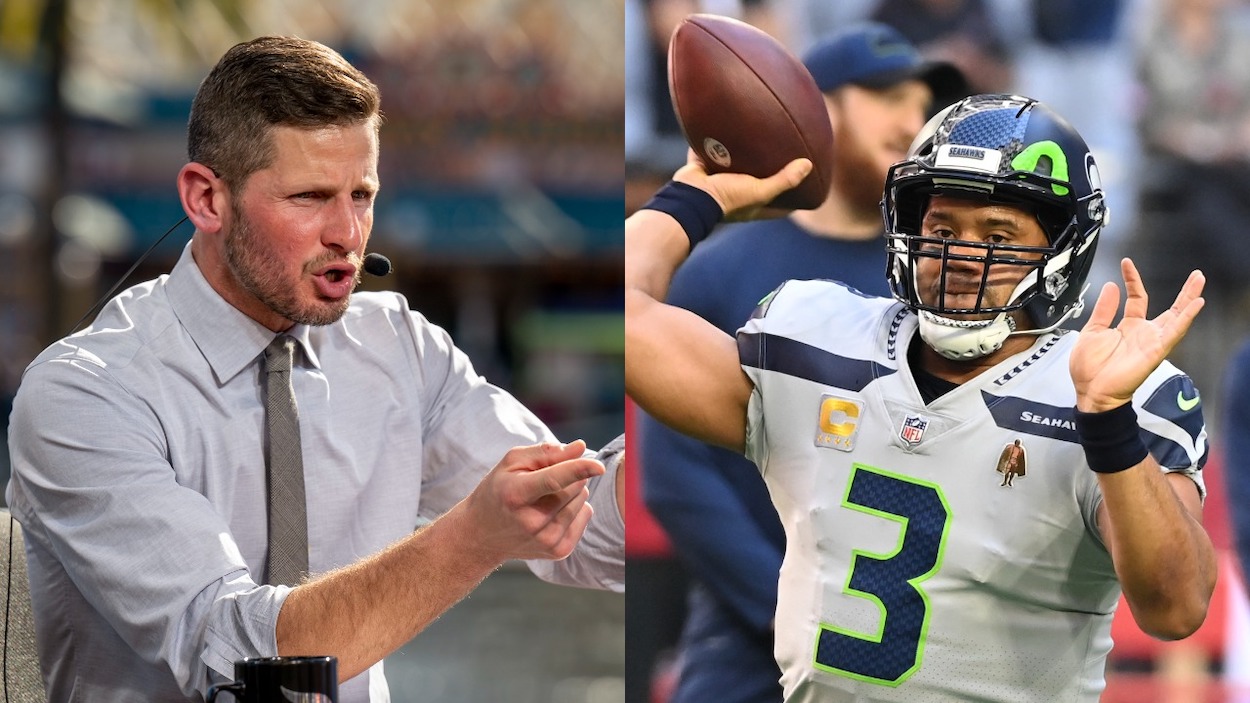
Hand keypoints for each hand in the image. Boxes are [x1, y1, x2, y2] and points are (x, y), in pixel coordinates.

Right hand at [458, 441, 603, 562]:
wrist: (481, 535)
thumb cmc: (499, 490)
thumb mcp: (512, 462)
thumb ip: (546, 452)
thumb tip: (580, 447)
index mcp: (516, 494)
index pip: (553, 480)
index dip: (578, 470)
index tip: (599, 466)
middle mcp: (532, 522)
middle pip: (575, 486)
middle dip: (569, 475)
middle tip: (543, 480)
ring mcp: (546, 540)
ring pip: (584, 499)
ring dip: (572, 492)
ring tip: (545, 498)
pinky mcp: (558, 551)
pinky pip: (586, 515)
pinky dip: (576, 508)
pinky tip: (553, 512)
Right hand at [672, 150, 811, 221]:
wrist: (690, 194)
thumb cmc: (727, 198)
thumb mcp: (759, 191)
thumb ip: (783, 180)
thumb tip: (808, 165)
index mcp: (752, 206)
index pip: (779, 207)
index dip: (793, 202)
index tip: (808, 192)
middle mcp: (737, 194)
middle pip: (759, 184)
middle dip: (770, 174)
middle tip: (786, 158)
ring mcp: (720, 181)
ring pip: (737, 166)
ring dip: (746, 156)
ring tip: (760, 139)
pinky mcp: (706, 167)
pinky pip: (716, 152)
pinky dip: (720, 141)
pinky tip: (730, 126)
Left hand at [1070, 258, 1204, 411]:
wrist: (1091, 392)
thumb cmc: (1090, 368)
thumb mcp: (1092, 331)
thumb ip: (1104, 309)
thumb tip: (1111, 286)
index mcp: (1129, 327)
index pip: (1138, 298)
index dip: (1133, 280)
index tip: (1127, 263)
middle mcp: (1144, 333)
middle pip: (1170, 308)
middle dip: (1185, 292)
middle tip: (1196, 275)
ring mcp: (1152, 342)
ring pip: (1177, 318)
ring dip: (1190, 300)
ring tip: (1199, 282)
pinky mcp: (1155, 351)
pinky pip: (1173, 332)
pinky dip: (1185, 318)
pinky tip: (1195, 305)